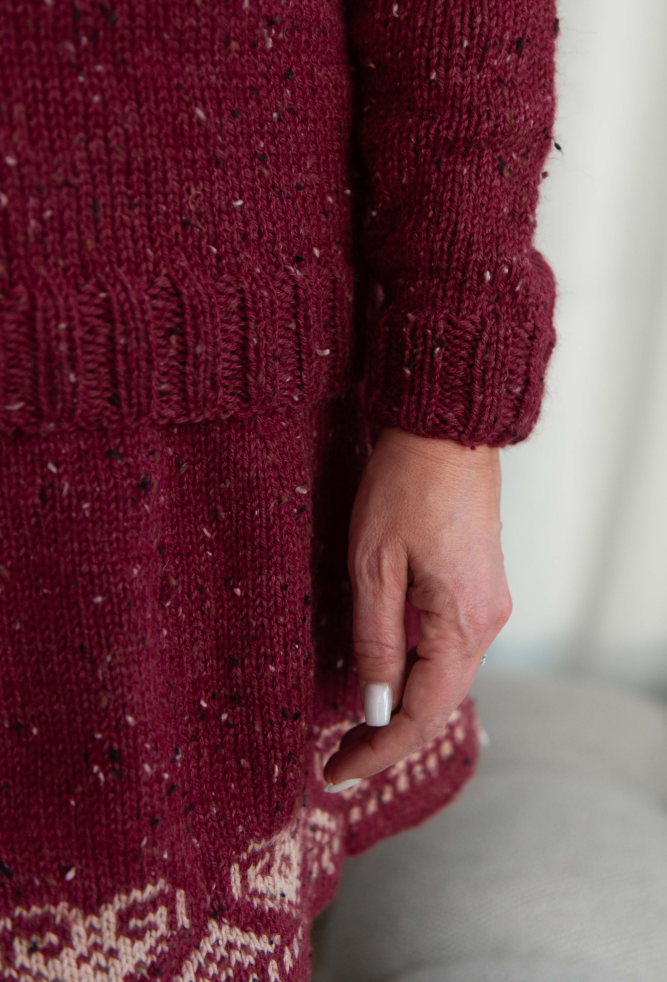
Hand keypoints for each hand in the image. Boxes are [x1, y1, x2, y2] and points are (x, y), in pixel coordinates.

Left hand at [323, 426, 511, 788]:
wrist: (446, 432)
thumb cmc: (405, 486)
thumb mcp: (373, 565)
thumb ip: (375, 641)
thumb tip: (373, 705)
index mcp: (462, 623)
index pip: (422, 714)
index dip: (379, 752)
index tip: (337, 773)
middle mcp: (485, 623)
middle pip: (438, 704)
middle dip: (388, 739)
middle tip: (338, 760)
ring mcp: (487, 607)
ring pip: (443, 680)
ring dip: (401, 709)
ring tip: (352, 731)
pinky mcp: (477, 590)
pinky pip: (447, 650)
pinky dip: (415, 676)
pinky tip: (383, 682)